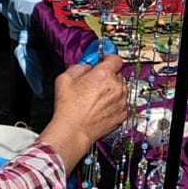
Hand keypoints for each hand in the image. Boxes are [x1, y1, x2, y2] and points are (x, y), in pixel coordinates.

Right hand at [43, 55, 129, 170]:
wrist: (74, 130)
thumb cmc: (68, 108)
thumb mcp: (65, 78)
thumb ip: (79, 66)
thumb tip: (86, 65)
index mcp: (104, 74)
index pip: (115, 58)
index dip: (108, 58)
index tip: (104, 60)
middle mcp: (116, 87)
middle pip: (118, 74)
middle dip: (108, 76)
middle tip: (95, 82)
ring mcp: (121, 101)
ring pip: (121, 88)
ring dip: (112, 89)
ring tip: (96, 98)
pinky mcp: (122, 114)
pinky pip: (121, 103)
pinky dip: (114, 103)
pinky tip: (101, 107)